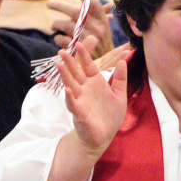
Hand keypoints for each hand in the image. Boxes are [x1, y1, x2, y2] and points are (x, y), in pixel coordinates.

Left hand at [48, 0, 114, 57]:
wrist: (105, 67)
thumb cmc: (103, 45)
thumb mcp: (105, 29)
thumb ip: (101, 15)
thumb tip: (101, 0)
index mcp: (103, 21)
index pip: (92, 2)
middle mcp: (96, 28)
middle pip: (75, 11)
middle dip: (59, 5)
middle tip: (49, 3)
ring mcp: (86, 39)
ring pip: (65, 25)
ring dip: (56, 24)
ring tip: (54, 26)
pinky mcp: (78, 50)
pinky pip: (61, 39)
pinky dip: (58, 38)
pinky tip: (58, 39)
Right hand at [57, 42, 127, 156]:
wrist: (103, 137)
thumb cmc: (110, 116)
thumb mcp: (119, 95)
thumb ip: (120, 79)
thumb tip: (122, 61)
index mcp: (95, 83)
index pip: (88, 66)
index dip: (84, 56)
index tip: (79, 43)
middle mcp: (85, 90)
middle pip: (76, 73)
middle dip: (69, 62)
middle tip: (62, 51)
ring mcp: (80, 101)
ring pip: (70, 85)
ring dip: (65, 75)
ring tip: (58, 64)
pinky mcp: (79, 113)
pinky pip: (73, 104)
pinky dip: (70, 98)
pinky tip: (67, 90)